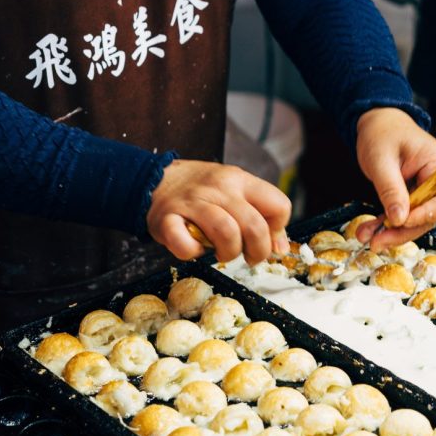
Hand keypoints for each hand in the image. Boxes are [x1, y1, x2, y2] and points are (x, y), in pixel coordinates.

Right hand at [147, 159, 291, 264]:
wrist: (155, 179)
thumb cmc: (202, 192)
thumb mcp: (236, 192)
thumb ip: (261, 216)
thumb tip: (280, 249)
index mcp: (240, 180)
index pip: (279, 205)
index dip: (276, 230)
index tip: (265, 239)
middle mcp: (219, 188)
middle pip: (255, 226)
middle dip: (258, 251)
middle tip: (248, 256)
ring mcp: (192, 203)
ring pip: (226, 233)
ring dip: (228, 252)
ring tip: (222, 253)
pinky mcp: (167, 220)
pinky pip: (185, 245)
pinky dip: (192, 253)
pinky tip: (193, 248)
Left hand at [353, 107, 435, 249]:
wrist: (375, 124)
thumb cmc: (383, 132)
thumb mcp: (382, 160)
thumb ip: (391, 189)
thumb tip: (399, 218)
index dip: (425, 215)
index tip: (401, 222)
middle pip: (429, 216)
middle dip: (403, 231)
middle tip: (378, 242)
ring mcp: (424, 191)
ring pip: (414, 222)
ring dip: (391, 233)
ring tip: (367, 237)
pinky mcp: (411, 197)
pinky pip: (401, 216)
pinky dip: (385, 225)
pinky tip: (368, 231)